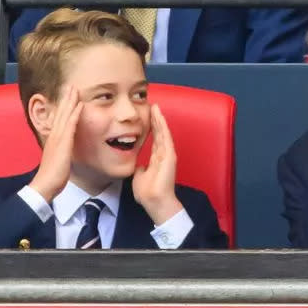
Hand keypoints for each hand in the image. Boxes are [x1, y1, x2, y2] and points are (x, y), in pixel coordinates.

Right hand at [29, 87, 82, 202]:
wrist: (45, 185)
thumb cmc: (52, 176)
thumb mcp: (57, 160)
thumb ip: (61, 153)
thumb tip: (64, 152)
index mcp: (53, 139)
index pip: (59, 119)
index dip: (63, 107)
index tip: (68, 96)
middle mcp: (54, 135)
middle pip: (60, 113)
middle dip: (66, 98)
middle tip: (70, 85)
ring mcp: (58, 138)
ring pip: (64, 115)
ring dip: (70, 101)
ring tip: (74, 88)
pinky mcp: (63, 143)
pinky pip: (70, 125)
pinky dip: (75, 113)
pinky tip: (80, 104)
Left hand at [133, 104, 183, 224]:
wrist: (155, 202)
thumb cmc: (147, 192)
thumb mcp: (139, 176)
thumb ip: (140, 168)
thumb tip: (137, 164)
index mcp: (157, 158)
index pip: (154, 138)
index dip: (152, 127)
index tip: (148, 116)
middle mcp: (163, 154)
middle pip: (159, 132)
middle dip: (156, 119)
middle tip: (152, 105)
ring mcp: (168, 154)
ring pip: (163, 132)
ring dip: (159, 119)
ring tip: (155, 107)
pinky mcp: (170, 155)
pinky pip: (165, 137)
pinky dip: (162, 126)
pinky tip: (159, 116)